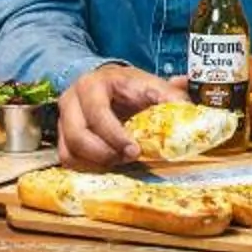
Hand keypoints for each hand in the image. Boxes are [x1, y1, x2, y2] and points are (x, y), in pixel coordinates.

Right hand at [59, 63, 180, 168]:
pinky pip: (67, 158)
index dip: (115, 135)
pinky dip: (86, 167)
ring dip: (96, 162)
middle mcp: (72, 99)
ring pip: (70, 150)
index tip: (136, 150)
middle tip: (129, 159)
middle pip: (78, 135)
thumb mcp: (151, 86)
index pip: (98, 113)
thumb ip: (170, 95)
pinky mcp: (62, 136)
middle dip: (105, 153)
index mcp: (94, 84)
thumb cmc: (131, 88)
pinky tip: (107, 165)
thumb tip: (189, 99)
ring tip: (119, 161)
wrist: (109, 85)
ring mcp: (63, 118)